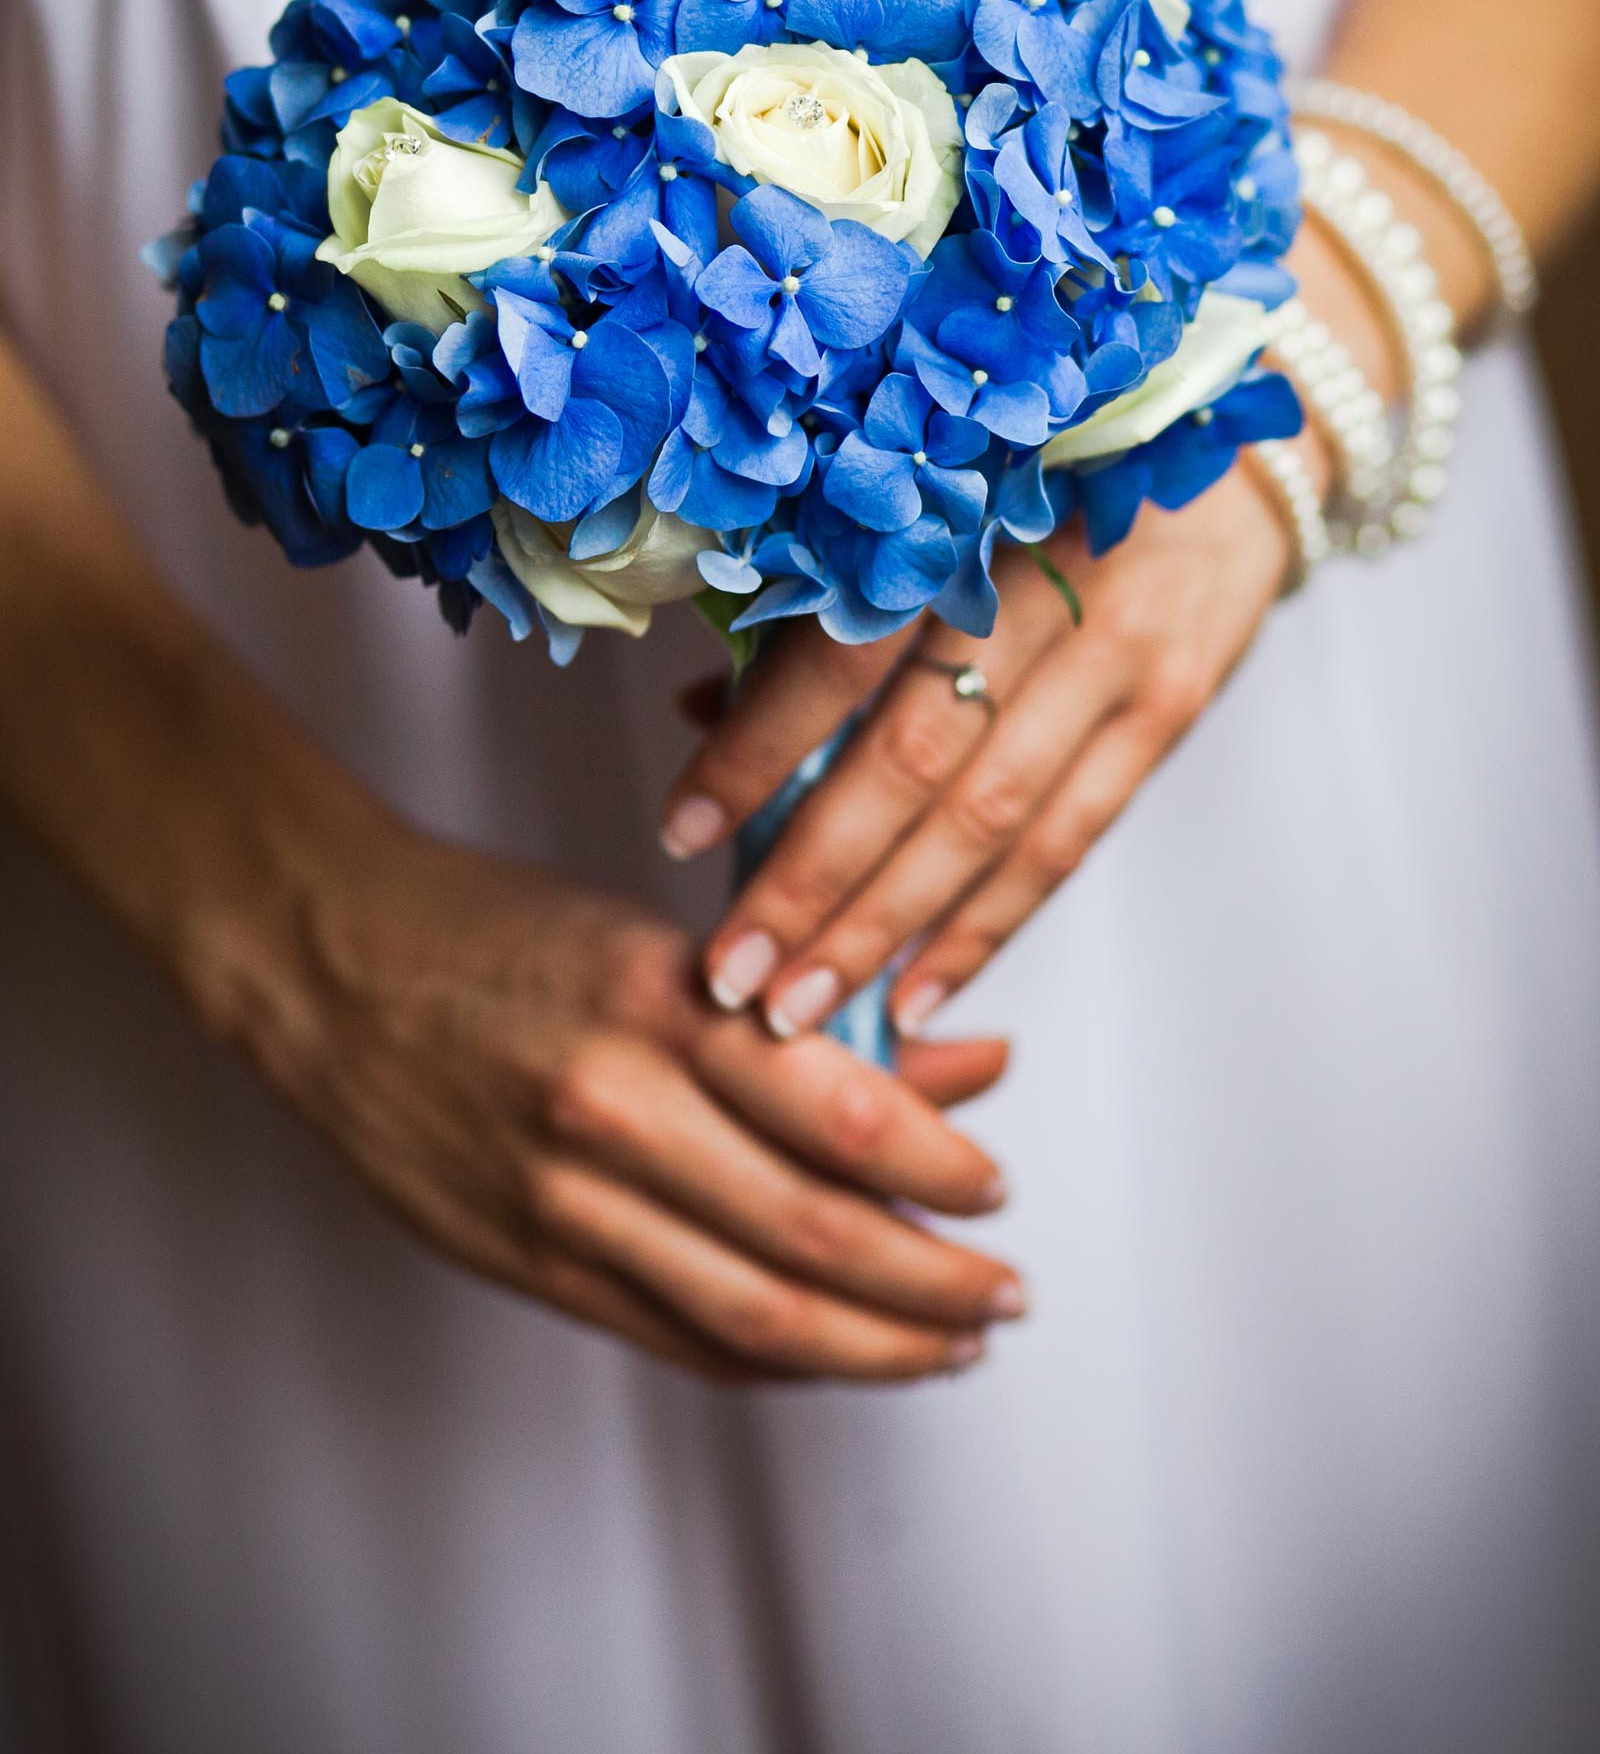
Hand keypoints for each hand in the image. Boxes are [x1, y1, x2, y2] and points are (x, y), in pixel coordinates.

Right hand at [187, 814, 1021, 1383]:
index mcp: (658, 1000)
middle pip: (812, 1233)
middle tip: (1000, 1294)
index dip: (941, 1167)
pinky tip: (832, 1355)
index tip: (995, 1190)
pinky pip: (674, 1335)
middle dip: (932, 1283)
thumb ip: (814, 1019)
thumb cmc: (500, 932)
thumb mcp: (663, 941)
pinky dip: (770, 1359)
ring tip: (947, 1346)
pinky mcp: (523, 1261)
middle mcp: (613, 1106)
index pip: (840, 1107)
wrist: (330, 964)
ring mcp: (562, 1198)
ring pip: (752, 1311)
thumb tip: (968, 1069)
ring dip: (872, 1345)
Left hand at [663, 464, 1292, 1040]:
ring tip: (801, 1009)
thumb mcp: (933, 496)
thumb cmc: (1043, 463)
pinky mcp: (1169, 708)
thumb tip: (705, 710)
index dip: (758, 749)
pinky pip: (1068, 840)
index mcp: (956, 516)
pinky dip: (987, 926)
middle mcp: (1038, 587)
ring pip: (987, 820)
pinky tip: (919, 992)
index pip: (842, 654)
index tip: (681, 832)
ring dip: (886, 929)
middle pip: (910, 760)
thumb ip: (824, 600)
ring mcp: (1116, 654)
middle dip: (811, 882)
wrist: (1231, 436)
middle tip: (732, 972)